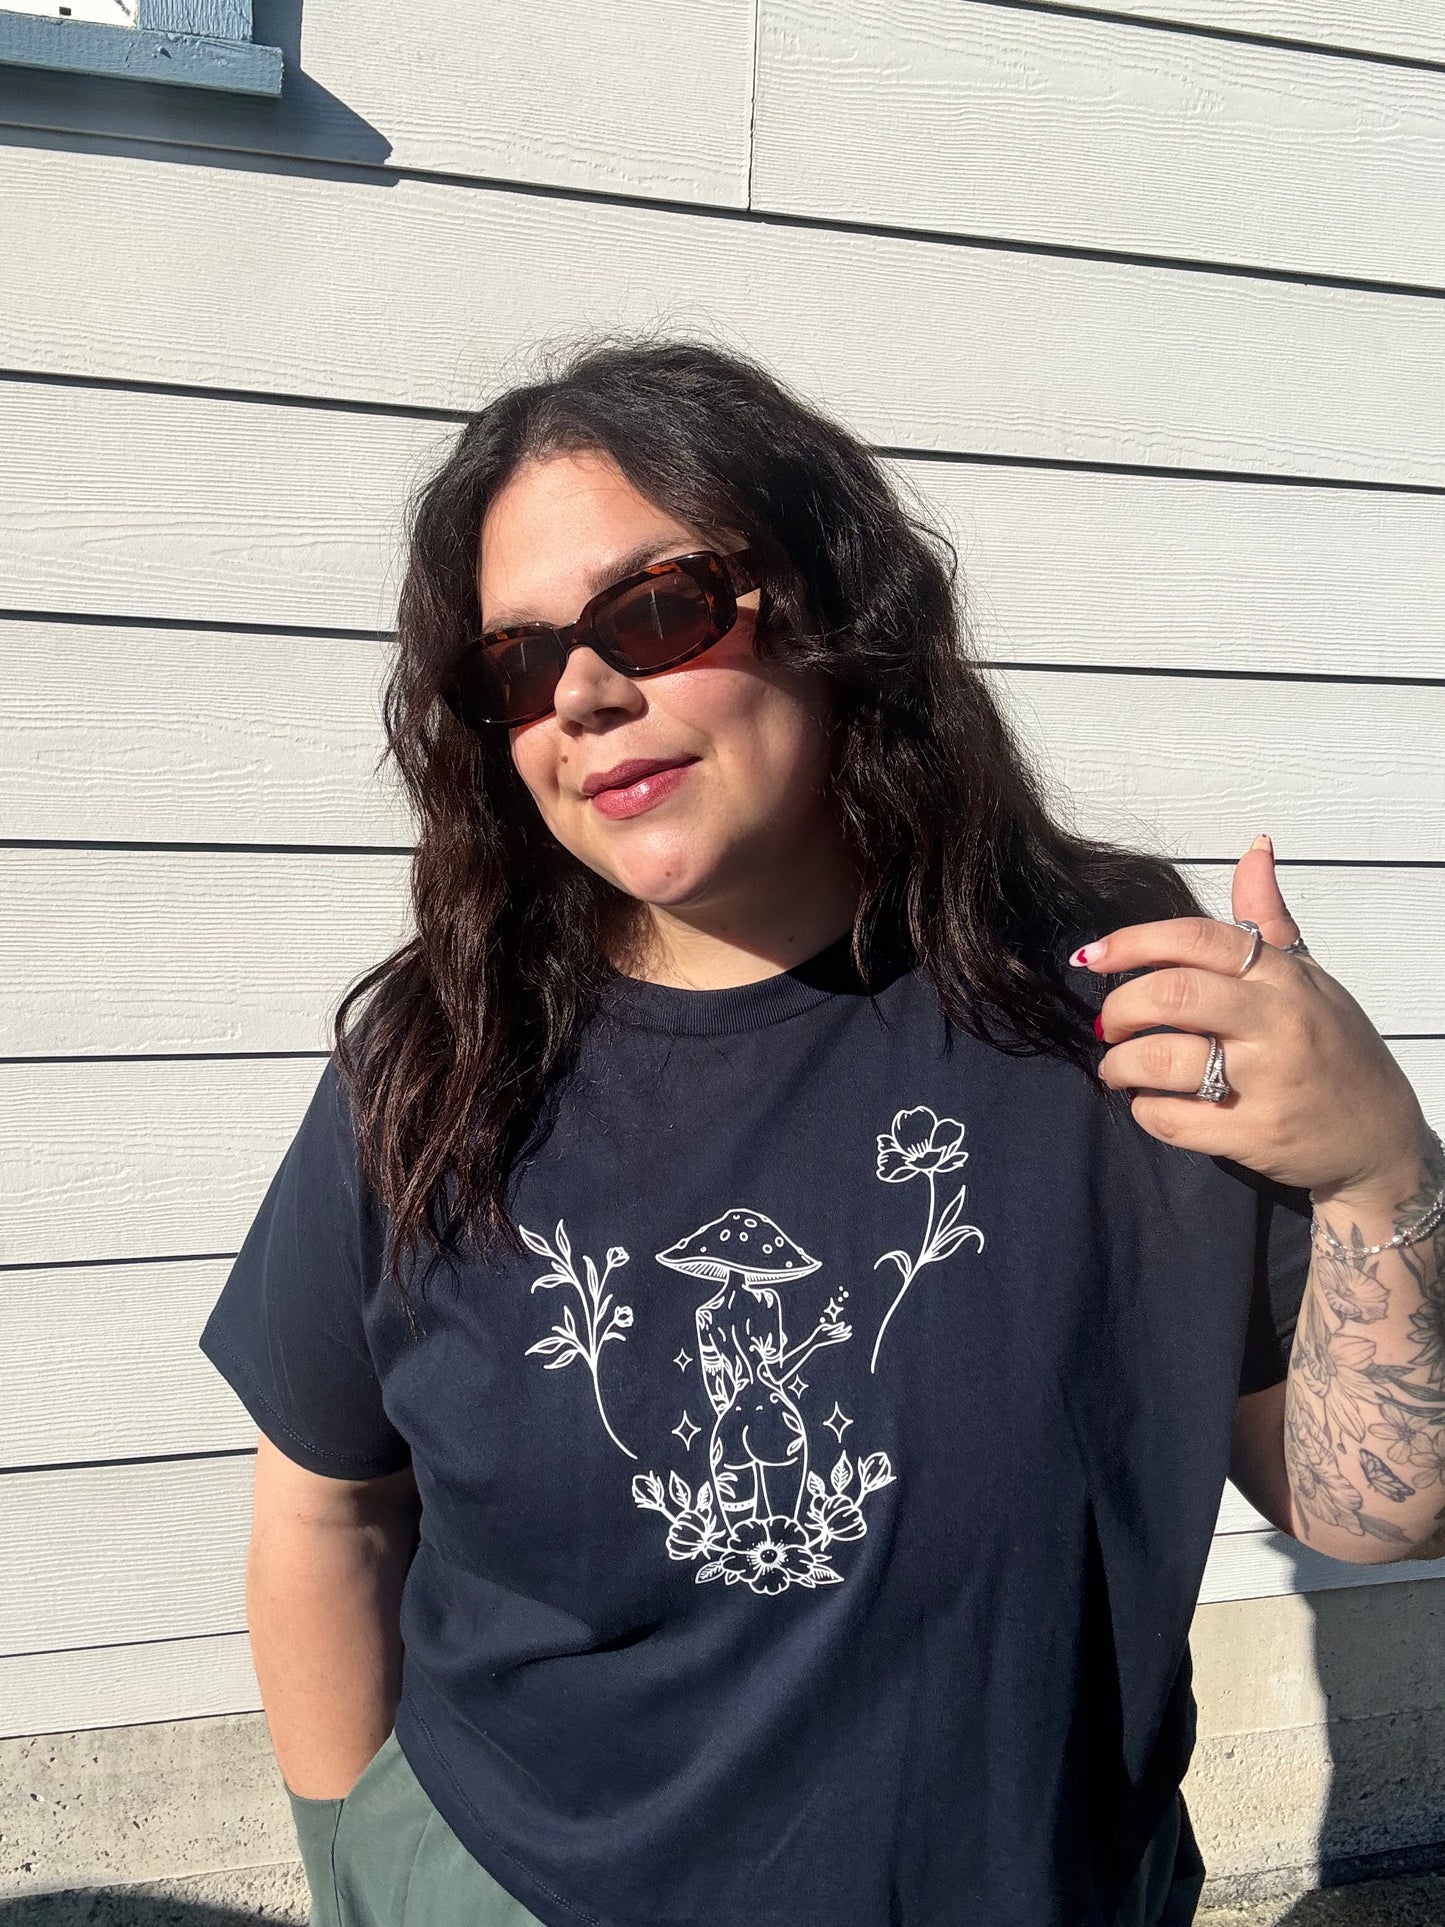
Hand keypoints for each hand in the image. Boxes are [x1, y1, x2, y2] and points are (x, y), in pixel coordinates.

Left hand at [1077, 835, 1430, 1203]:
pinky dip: (1144, 1110)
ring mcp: (1267, 1081)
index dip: (1132, 942)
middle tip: (1109, 1024)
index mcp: (1284, 977)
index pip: (1197, 939)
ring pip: (1161, 1060)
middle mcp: (1277, 1022)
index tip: (1091, 957)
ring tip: (1118, 1067)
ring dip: (1120, 1064)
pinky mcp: (1253, 1135)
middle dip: (1119, 1008)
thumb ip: (1268, 921)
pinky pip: (1171, 1119)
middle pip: (1171, 995)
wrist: (1378, 1137)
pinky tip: (1150, 1102)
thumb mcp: (1310, 978)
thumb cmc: (1335, 1047)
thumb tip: (1254, 849)